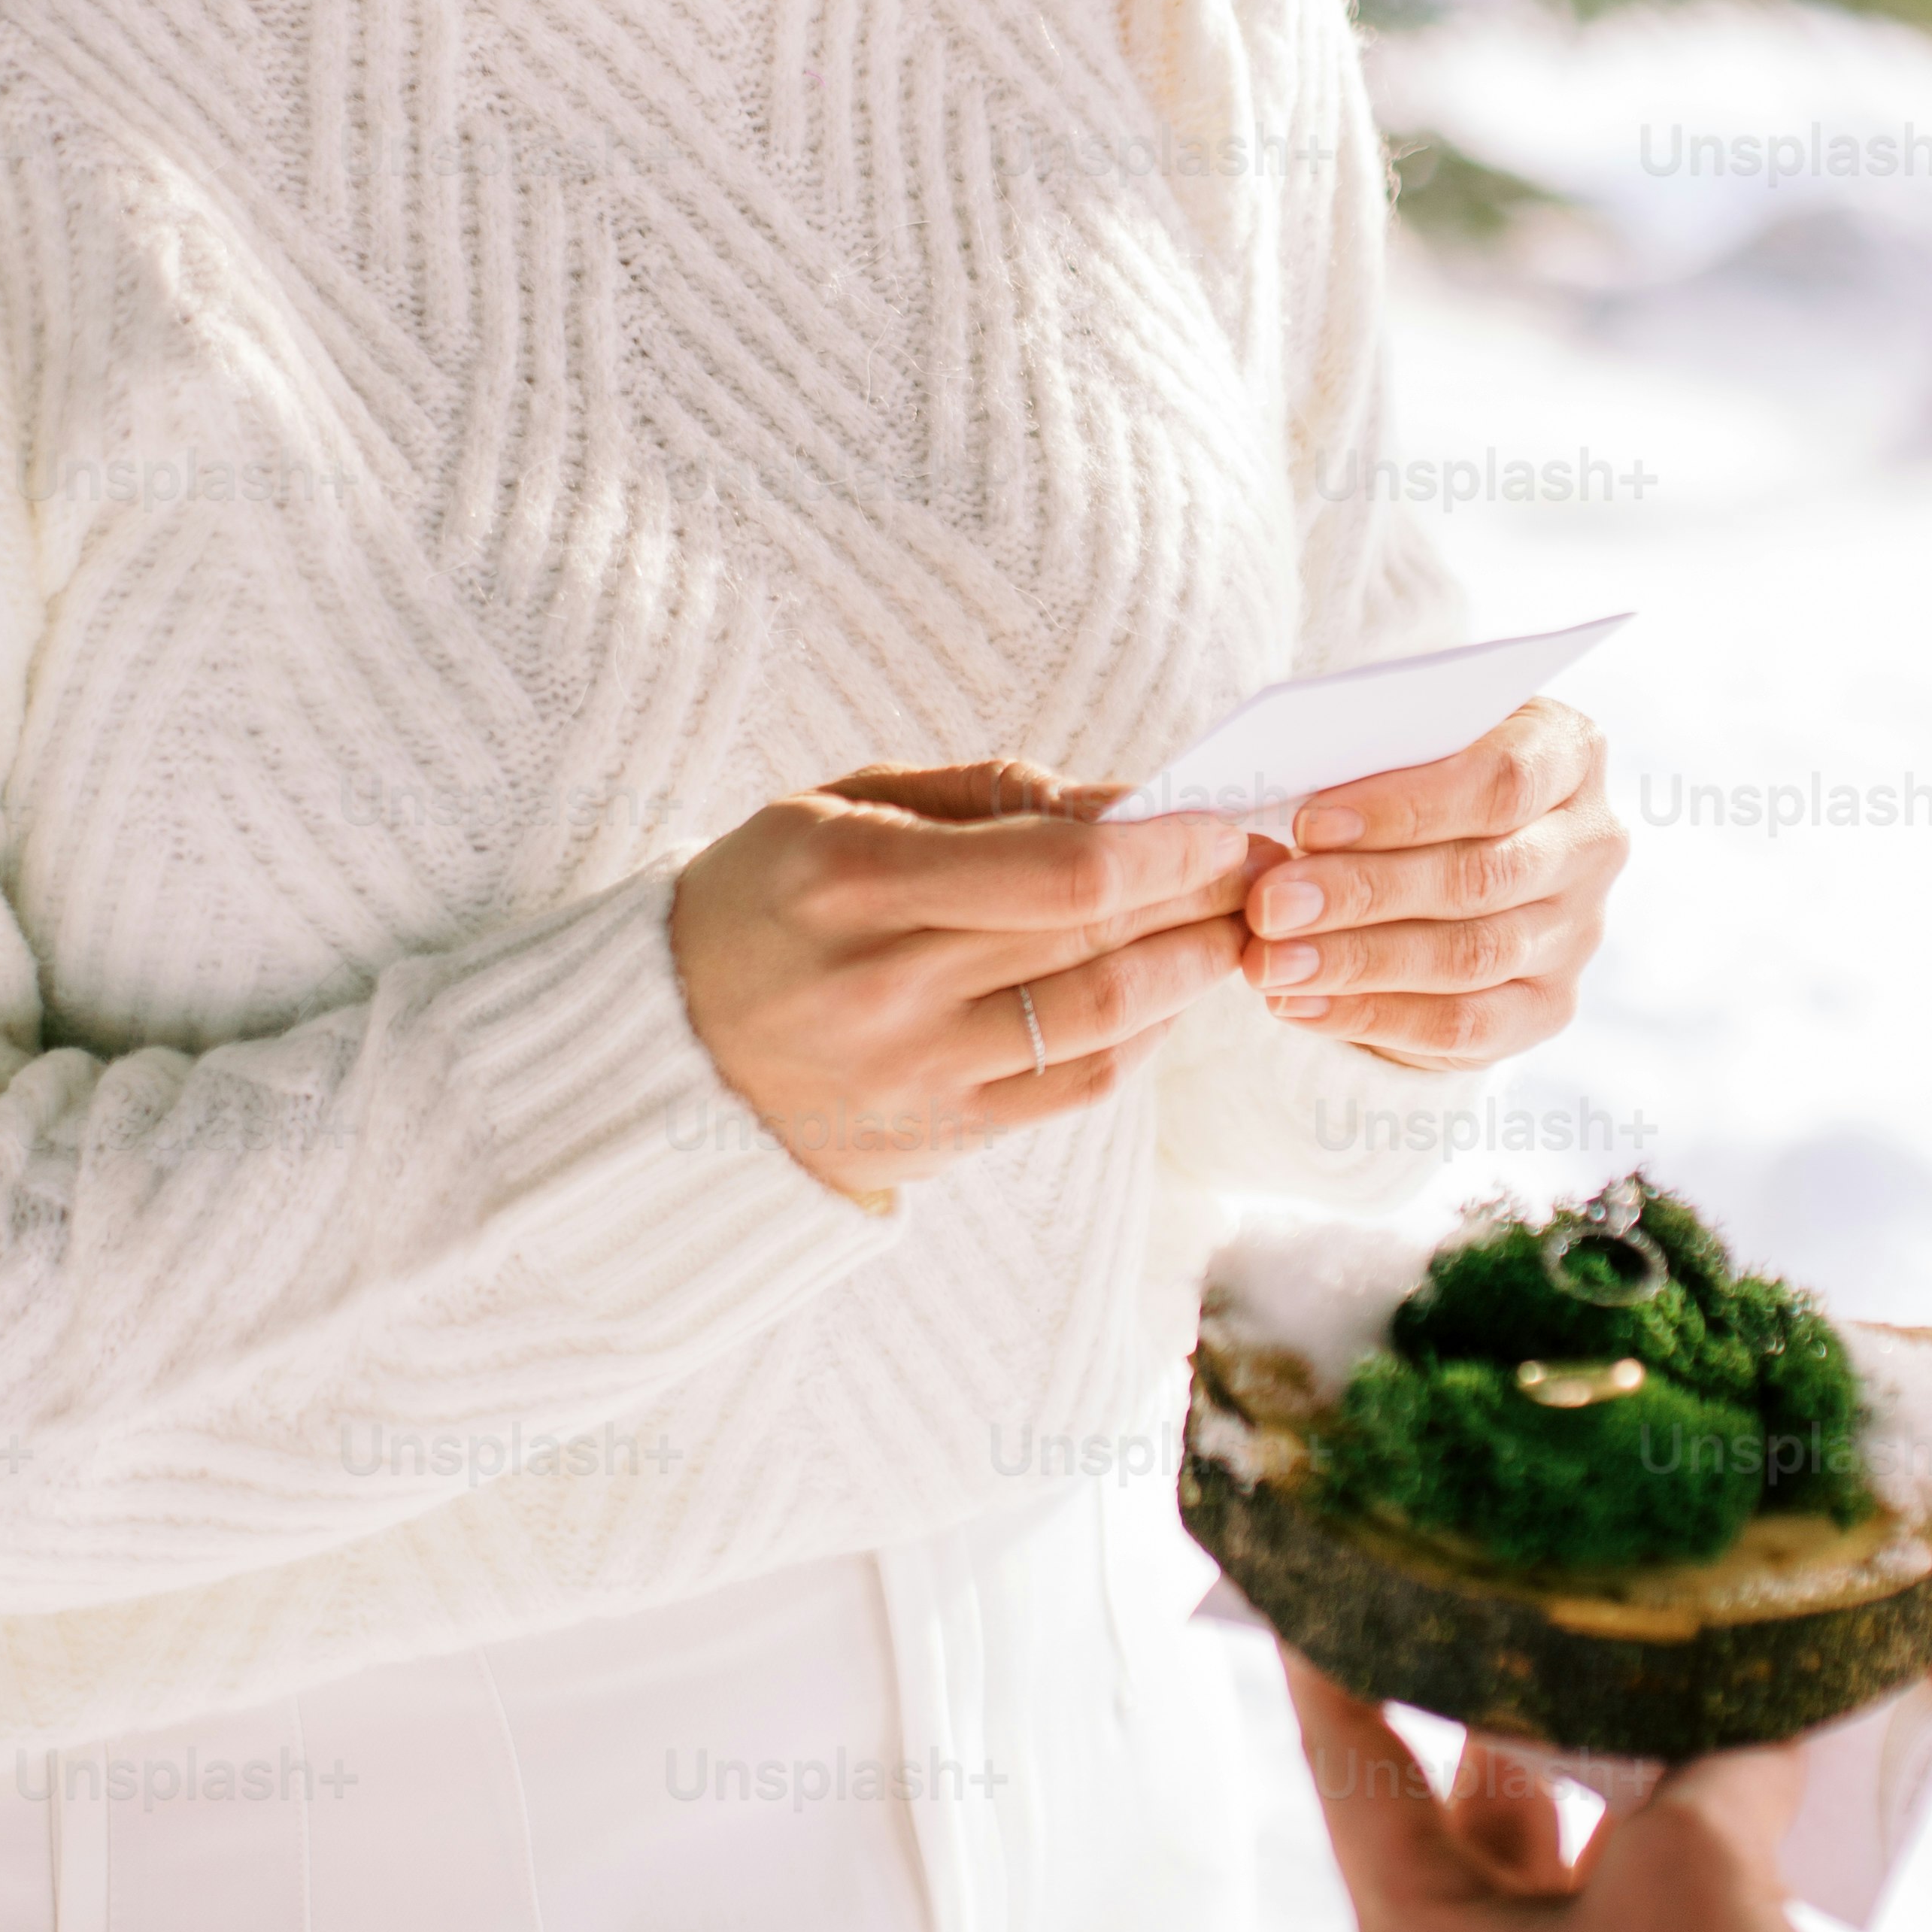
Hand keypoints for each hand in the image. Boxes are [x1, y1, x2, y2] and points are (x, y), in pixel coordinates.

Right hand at [666, 757, 1253, 1202]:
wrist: (670, 1049)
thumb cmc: (772, 897)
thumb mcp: (846, 806)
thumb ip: (988, 796)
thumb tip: (1129, 802)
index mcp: (852, 884)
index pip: (1060, 872)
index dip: (1167, 847)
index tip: (1224, 820)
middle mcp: (886, 988)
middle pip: (1097, 942)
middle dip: (1202, 898)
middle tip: (1261, 866)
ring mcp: (916, 1075)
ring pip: (1106, 1022)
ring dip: (1194, 969)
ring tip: (1233, 926)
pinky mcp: (942, 1135)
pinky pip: (1081, 1086)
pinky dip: (1145, 1034)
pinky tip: (1168, 991)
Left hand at [1241, 696, 1626, 1069]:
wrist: (1446, 862)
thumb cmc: (1412, 783)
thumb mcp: (1407, 748)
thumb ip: (1374, 761)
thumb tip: (1295, 799)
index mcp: (1567, 754)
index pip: (1500, 781)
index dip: (1404, 807)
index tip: (1309, 824)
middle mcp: (1590, 843)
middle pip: (1479, 875)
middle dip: (1364, 892)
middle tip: (1271, 905)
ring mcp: (1577, 931)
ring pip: (1470, 955)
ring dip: (1359, 962)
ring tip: (1272, 962)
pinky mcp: (1549, 1005)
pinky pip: (1464, 1025)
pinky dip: (1373, 1016)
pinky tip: (1301, 1004)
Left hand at [1284, 1653, 1850, 1931]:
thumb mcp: (1697, 1862)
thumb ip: (1713, 1766)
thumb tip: (1754, 1725)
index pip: (1352, 1762)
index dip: (1333, 1659)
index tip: (1314, 1576)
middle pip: (1455, 1814)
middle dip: (1502, 1711)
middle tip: (1516, 1604)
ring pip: (1539, 1876)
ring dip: (1593, 1790)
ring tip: (1645, 1688)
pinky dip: (1643, 1868)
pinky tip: (1718, 1809)